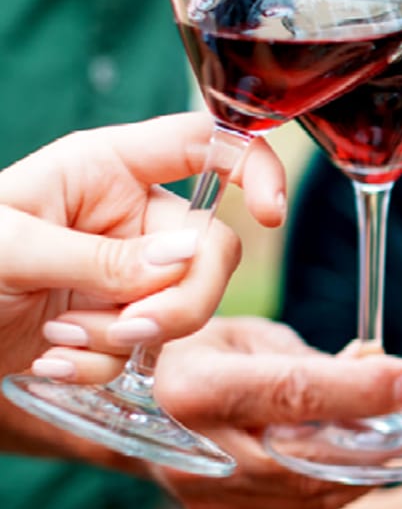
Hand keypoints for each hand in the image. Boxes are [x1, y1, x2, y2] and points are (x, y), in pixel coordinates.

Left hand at [0, 113, 284, 382]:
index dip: (253, 166)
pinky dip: (106, 366)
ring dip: (131, 338)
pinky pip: (150, 348)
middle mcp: (131, 215)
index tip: (269, 213)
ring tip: (63, 344)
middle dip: (179, 300)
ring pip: (189, 306)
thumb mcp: (12, 252)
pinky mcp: (118, 322)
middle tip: (129, 329)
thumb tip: (185, 261)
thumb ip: (101, 257)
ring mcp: (129, 271)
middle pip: (212, 248)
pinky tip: (55, 362)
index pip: (207, 142)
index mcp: (107, 167)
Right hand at [147, 316, 401, 508]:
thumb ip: (312, 359)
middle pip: (308, 457)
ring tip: (394, 440)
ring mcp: (204, 492)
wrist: (124, 407)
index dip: (359, 390)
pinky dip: (337, 488)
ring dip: (364, 470)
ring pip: (309, 494)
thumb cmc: (195, 355)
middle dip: (374, 442)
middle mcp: (196, 448)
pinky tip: (356, 463)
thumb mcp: (247, 335)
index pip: (291, 393)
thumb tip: (380, 371)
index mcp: (196, 387)